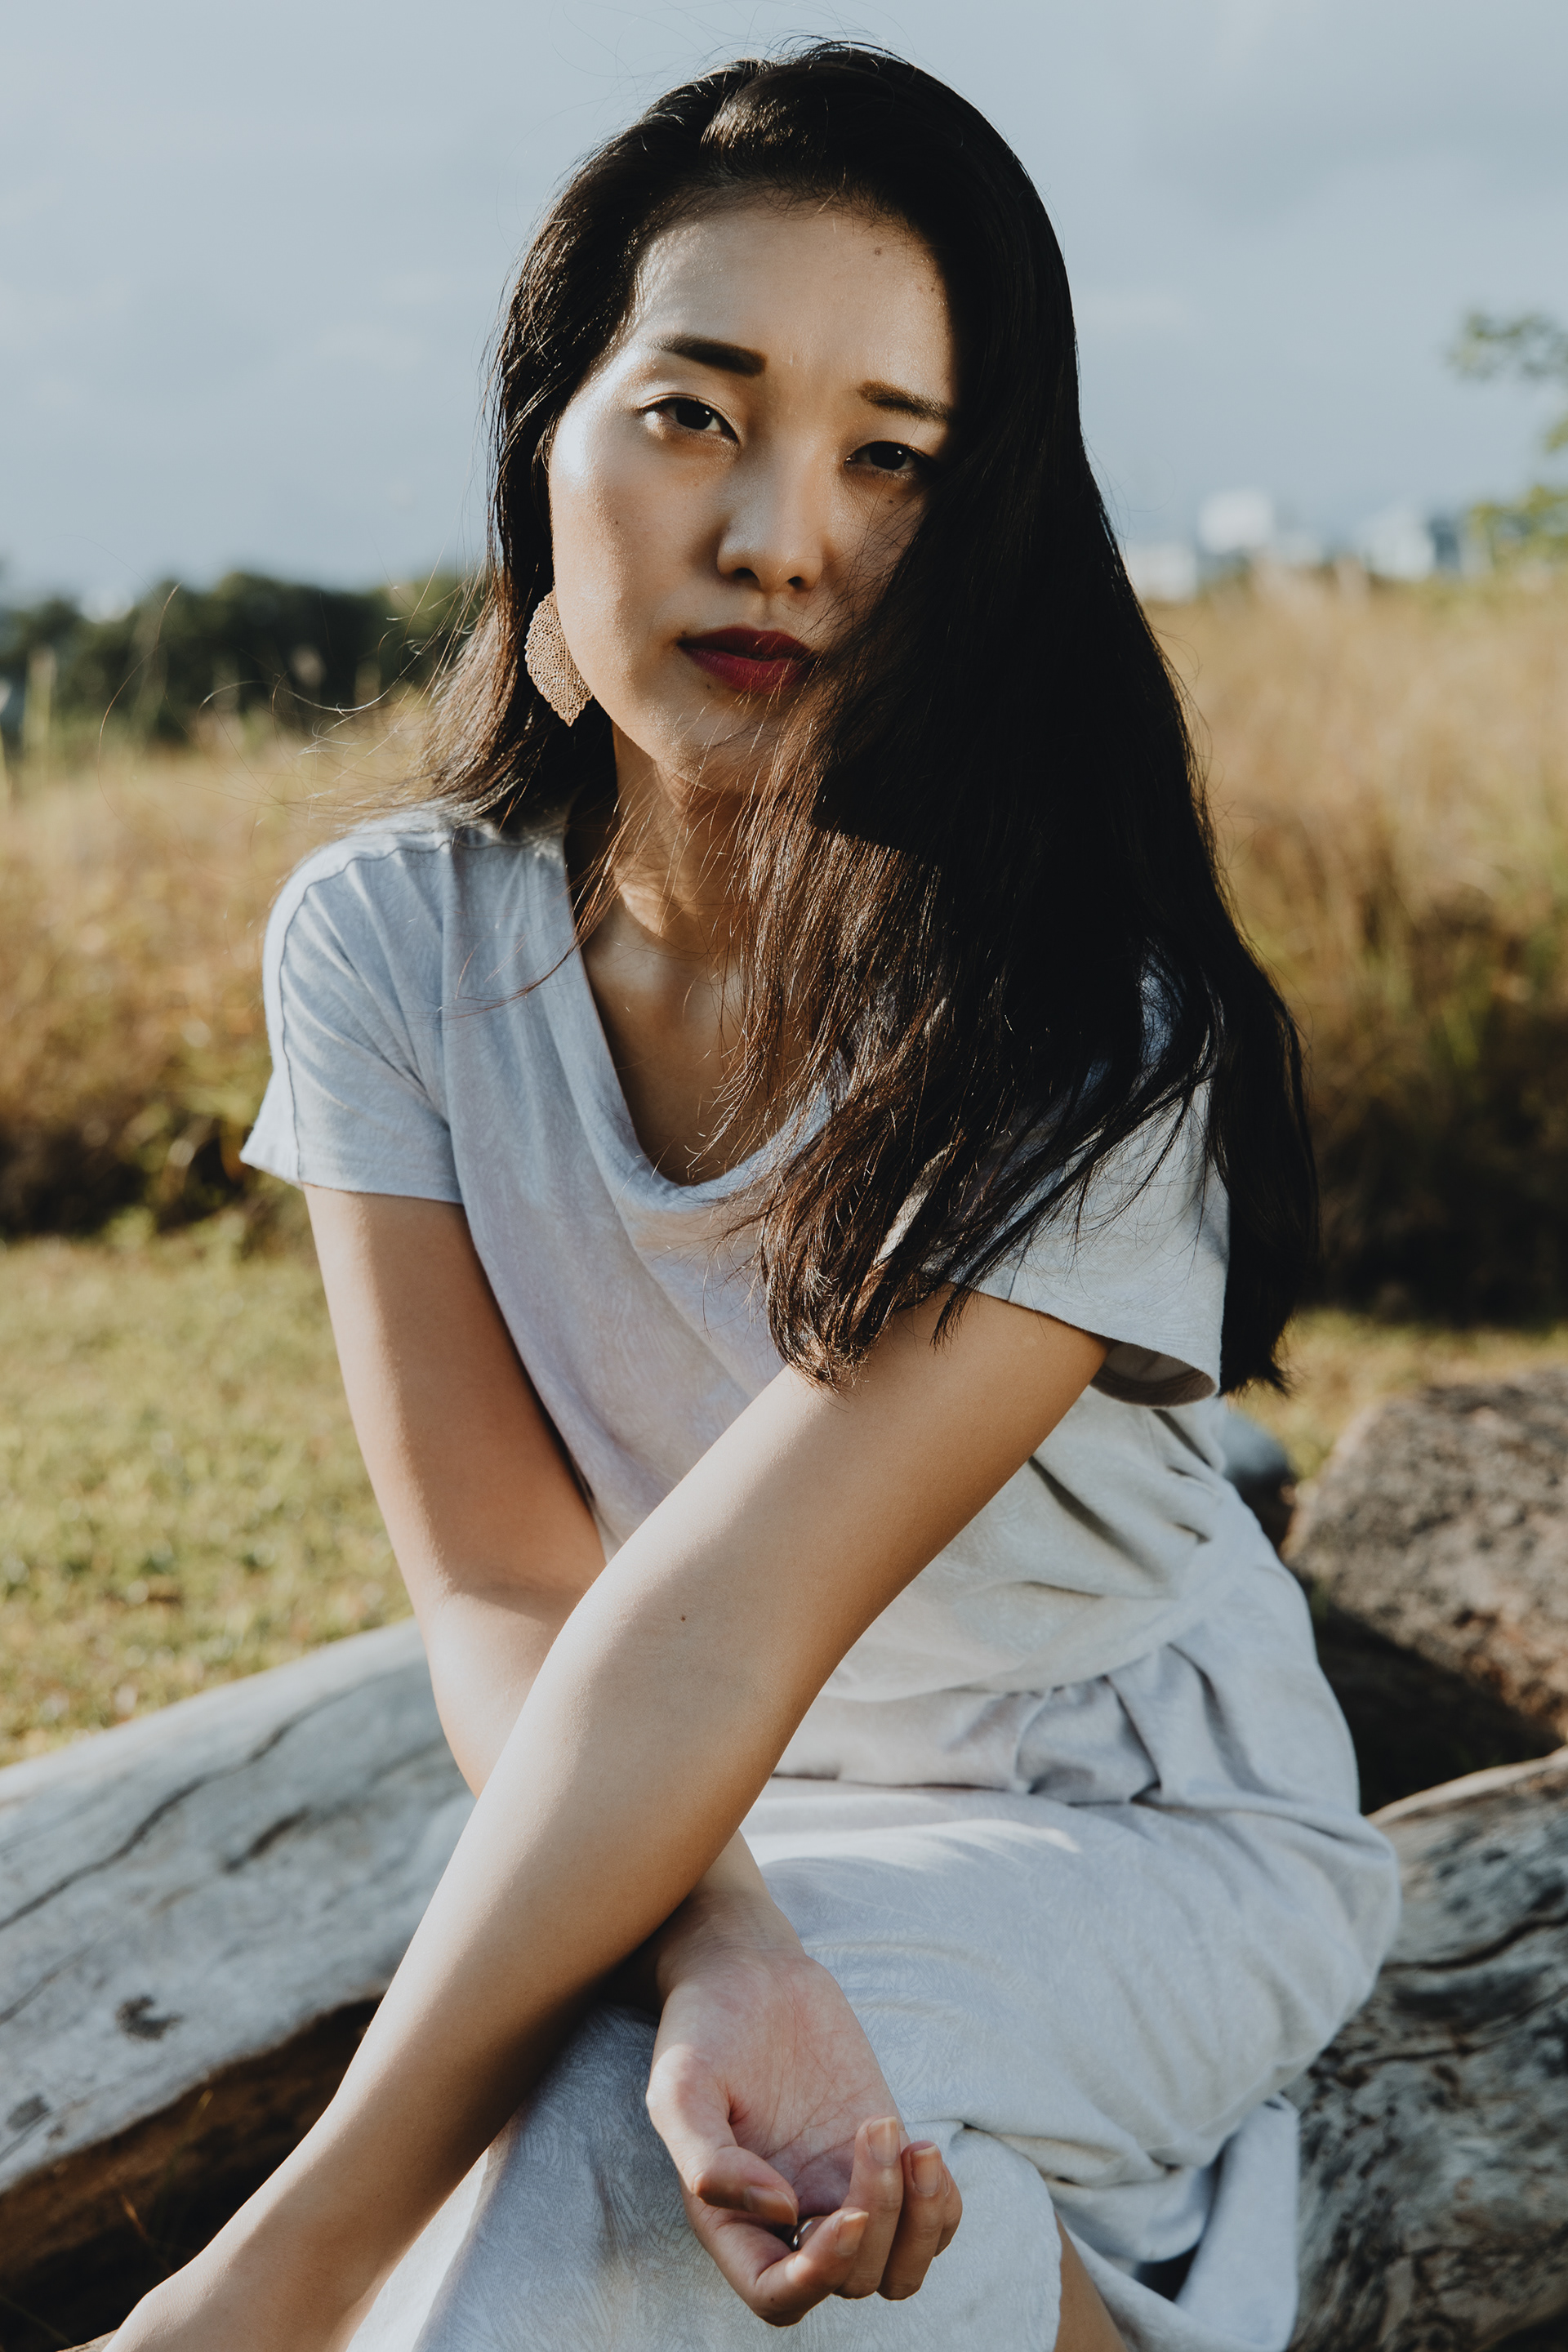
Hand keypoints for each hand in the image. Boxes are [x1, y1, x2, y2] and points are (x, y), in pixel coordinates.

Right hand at [642, 1901, 961, 2325]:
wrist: (747, 1971)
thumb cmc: (701, 2029)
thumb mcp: (678, 2087)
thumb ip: (707, 2160)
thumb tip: (782, 2214)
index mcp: (732, 2220)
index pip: (778, 2297)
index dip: (819, 2277)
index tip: (848, 2214)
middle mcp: (789, 2221)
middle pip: (852, 2281)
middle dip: (877, 2217)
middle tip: (871, 2128)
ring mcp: (840, 2192)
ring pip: (898, 2271)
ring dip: (918, 2222)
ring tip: (911, 2145)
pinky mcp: (881, 2159)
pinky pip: (933, 2224)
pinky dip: (942, 2205)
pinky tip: (922, 2147)